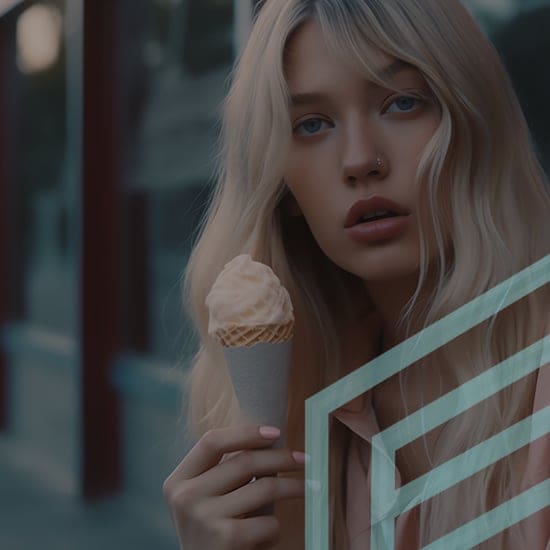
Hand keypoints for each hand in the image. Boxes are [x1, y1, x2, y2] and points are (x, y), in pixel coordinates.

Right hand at [162, 424, 305, 549]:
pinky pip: (268, 521)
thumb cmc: (212, 532)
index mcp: (178, 481)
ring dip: (293, 487)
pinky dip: (277, 527)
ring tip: (308, 487)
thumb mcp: (206, 498)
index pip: (211, 441)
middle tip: (304, 458)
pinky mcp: (226, 539)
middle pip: (244, 461)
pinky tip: (272, 533)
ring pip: (264, 487)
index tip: (275, 432)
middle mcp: (185, 497)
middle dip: (281, 457)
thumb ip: (225, 471)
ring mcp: (204, 518)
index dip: (245, 432)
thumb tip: (270, 440)